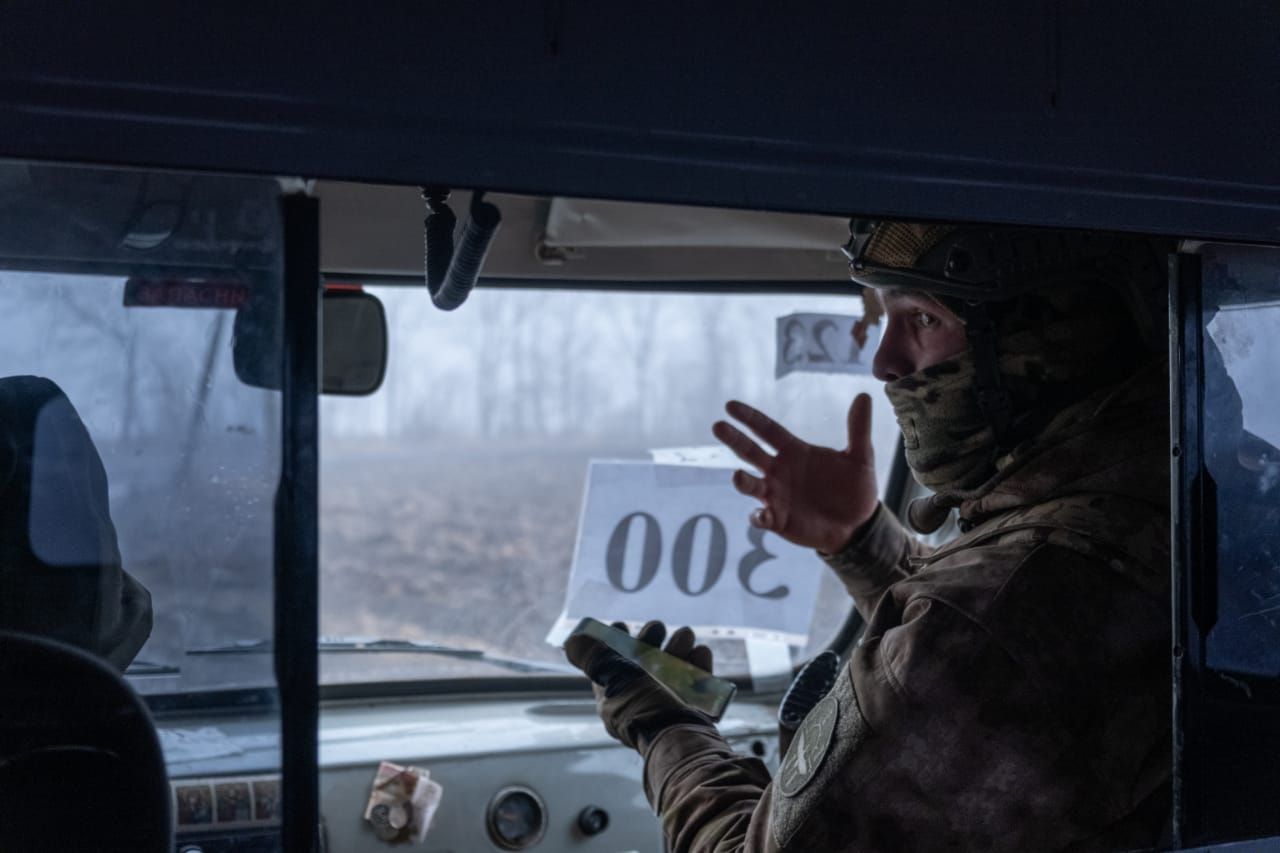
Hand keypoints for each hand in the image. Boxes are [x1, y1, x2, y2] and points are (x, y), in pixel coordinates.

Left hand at [564, 620, 713, 750]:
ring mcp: (668, 711)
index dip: (614, 646)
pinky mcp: (695, 715)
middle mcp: (640, 706)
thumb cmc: (644, 709)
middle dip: (651, 641)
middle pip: (644, 667)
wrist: (680, 741)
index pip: (610, 670)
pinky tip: (701, 651)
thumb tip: (572, 641)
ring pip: (673, 673)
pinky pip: (697, 686)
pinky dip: (699, 667)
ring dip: (678, 649)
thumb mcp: (613, 679)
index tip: (623, 625)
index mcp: (616, 701)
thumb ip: (594, 658)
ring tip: (686, 634)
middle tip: (658, 626)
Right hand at [712, 394, 878, 553]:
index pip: (767, 430)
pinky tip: (761, 516)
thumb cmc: (855, 489)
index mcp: (795, 452)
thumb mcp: (860, 458)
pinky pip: (762, 518)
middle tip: (718, 426)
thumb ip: (858, 428)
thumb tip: (865, 396)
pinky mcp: (779, 520)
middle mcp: (779, 471)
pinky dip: (758, 517)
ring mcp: (776, 496)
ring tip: (737, 476)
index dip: (750, 418)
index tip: (730, 406)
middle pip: (751, 452)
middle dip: (734, 440)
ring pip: (751, 485)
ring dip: (742, 481)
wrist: (858, 525)